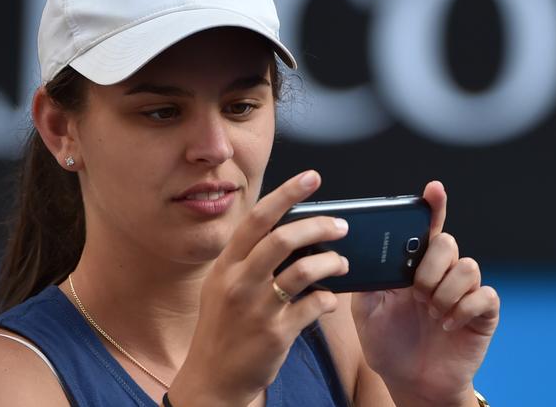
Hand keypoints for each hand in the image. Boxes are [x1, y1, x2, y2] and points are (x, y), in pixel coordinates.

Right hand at [168, 171, 349, 406]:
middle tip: (341, 225)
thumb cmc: (221, 328)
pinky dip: (328, 299)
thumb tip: (287, 234)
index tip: (311, 178)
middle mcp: (238, 282)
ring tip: (342, 263)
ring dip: (332, 262)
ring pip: (304, 270)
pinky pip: (313, 306)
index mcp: (226, 265)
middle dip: (319, 225)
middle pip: (283, 238)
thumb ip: (246, 260)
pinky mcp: (276, 333)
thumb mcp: (222, 286)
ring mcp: (256, 308)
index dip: (286, 194)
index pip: (257, 219)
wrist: (213, 377)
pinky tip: (330, 300)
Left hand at [351, 181, 499, 406]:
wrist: (410, 380)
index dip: (433, 206)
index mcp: (413, 266)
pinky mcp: (482, 312)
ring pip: (467, 265)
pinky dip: (462, 310)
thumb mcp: (365, 308)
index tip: (433, 189)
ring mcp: (463, 291)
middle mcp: (441, 272)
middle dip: (429, 267)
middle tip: (415, 293)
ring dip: (443, 291)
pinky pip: (483, 295)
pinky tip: (446, 324)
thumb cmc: (387, 341)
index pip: (426, 228)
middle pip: (447, 242)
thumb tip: (358, 251)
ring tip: (430, 311)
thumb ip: (367, 277)